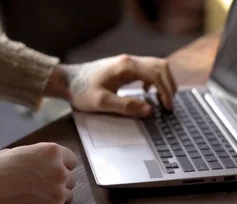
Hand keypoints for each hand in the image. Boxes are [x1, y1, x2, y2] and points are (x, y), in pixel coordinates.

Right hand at [0, 143, 77, 203]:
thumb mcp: (15, 153)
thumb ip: (36, 157)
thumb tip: (43, 163)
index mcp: (51, 152)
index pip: (71, 160)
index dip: (61, 167)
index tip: (53, 174)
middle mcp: (59, 170)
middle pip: (70, 179)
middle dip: (58, 184)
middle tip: (39, 189)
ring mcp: (58, 192)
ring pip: (66, 197)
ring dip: (54, 199)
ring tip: (33, 200)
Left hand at [46, 54, 176, 117]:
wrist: (67, 81)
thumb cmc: (81, 91)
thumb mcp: (102, 103)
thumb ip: (126, 106)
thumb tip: (149, 110)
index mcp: (126, 66)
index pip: (156, 75)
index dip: (166, 92)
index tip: (168, 107)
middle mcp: (129, 60)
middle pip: (160, 66)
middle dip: (169, 85)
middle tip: (169, 105)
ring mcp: (127, 62)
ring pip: (155, 66)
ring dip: (163, 81)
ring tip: (163, 99)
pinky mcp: (124, 66)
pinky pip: (147, 69)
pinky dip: (154, 79)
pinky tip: (148, 92)